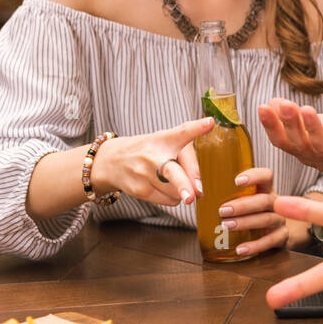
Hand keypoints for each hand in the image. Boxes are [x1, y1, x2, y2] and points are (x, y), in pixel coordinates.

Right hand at [94, 117, 213, 206]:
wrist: (113, 161)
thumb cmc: (149, 150)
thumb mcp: (166, 142)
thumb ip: (188, 157)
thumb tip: (199, 189)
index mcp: (165, 139)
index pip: (182, 132)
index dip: (197, 128)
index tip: (209, 123)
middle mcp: (154, 155)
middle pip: (173, 173)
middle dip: (183, 185)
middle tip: (194, 195)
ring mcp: (145, 174)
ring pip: (177, 192)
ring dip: (183, 191)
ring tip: (170, 179)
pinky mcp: (140, 190)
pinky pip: (169, 201)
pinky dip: (173, 197)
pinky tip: (162, 186)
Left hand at [216, 167, 286, 255]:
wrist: (279, 231)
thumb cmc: (254, 212)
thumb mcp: (247, 200)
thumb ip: (229, 195)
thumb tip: (197, 191)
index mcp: (266, 189)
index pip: (266, 176)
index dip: (254, 176)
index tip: (236, 181)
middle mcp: (276, 203)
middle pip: (264, 200)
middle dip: (243, 205)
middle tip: (222, 210)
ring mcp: (280, 220)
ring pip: (266, 219)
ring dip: (245, 222)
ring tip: (226, 226)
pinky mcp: (282, 236)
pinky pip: (270, 241)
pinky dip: (254, 246)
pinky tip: (240, 249)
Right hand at [257, 98, 322, 200]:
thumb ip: (299, 119)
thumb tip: (271, 103)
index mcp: (309, 153)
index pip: (285, 142)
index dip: (272, 127)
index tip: (262, 107)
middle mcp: (322, 161)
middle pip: (301, 146)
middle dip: (291, 125)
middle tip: (283, 105)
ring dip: (314, 130)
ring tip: (307, 109)